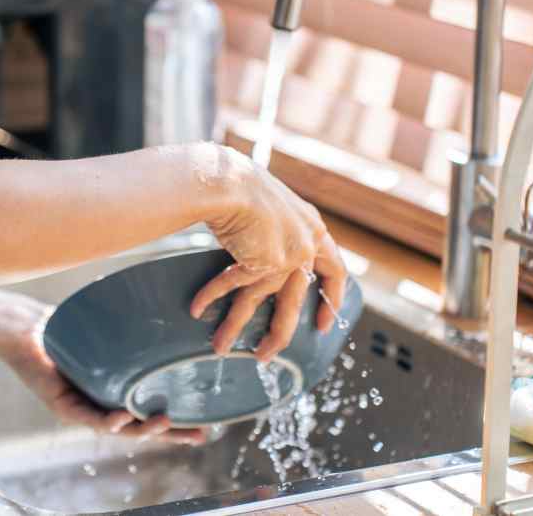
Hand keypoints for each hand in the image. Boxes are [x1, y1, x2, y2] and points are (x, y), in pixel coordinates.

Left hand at [0, 306, 206, 445]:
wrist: (24, 329)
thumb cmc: (63, 329)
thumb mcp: (104, 334)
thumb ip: (130, 333)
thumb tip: (166, 310)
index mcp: (113, 394)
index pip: (148, 413)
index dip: (175, 424)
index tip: (205, 427)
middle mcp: (100, 406)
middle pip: (140, 428)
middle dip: (170, 435)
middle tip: (200, 436)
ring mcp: (82, 409)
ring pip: (118, 428)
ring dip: (143, 429)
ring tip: (165, 423)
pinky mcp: (63, 406)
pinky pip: (90, 417)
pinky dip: (109, 419)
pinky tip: (125, 417)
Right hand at [189, 147, 348, 361]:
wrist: (230, 180)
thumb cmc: (241, 182)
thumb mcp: (269, 204)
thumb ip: (273, 227)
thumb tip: (255, 241)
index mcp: (312, 228)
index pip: (334, 270)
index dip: (330, 299)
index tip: (323, 323)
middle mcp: (306, 245)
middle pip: (296, 301)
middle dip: (280, 332)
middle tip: (268, 352)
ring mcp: (288, 255)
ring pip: (262, 302)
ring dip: (237, 326)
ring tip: (223, 348)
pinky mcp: (264, 261)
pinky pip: (234, 286)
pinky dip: (213, 297)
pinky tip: (198, 309)